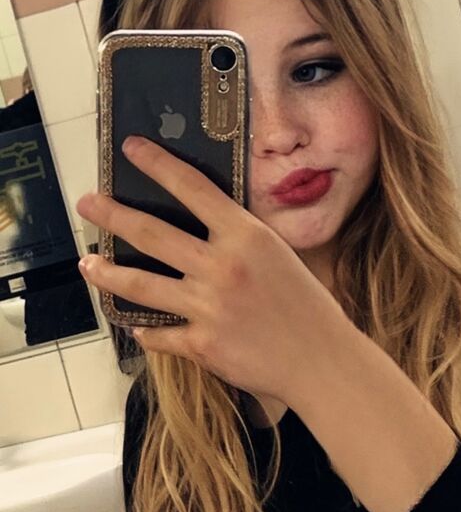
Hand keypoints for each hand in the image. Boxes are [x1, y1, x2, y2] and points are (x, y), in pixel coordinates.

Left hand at [76, 136, 351, 404]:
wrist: (322, 363)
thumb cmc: (309, 310)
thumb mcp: (280, 257)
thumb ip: (241, 240)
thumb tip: (207, 228)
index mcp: (245, 235)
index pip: (191, 187)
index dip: (157, 164)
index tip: (131, 149)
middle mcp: (222, 266)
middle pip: (150, 232)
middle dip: (112, 214)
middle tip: (88, 203)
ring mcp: (208, 307)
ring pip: (141, 285)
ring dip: (107, 272)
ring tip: (88, 265)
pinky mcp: (202, 345)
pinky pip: (161, 335)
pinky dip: (147, 332)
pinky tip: (137, 328)